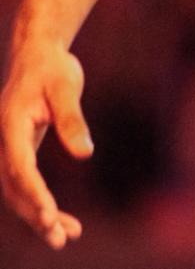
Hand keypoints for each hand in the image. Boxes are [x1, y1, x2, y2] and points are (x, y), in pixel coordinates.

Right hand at [1, 42, 91, 248]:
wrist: (37, 57)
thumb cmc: (52, 69)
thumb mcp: (66, 87)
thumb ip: (72, 119)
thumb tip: (85, 154)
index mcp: (10, 125)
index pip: (20, 167)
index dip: (34, 193)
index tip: (50, 215)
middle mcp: (3, 143)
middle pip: (14, 188)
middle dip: (36, 215)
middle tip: (60, 237)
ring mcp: (8, 151)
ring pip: (17, 192)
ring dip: (39, 216)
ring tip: (67, 237)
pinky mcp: (18, 154)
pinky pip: (25, 185)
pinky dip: (42, 204)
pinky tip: (64, 221)